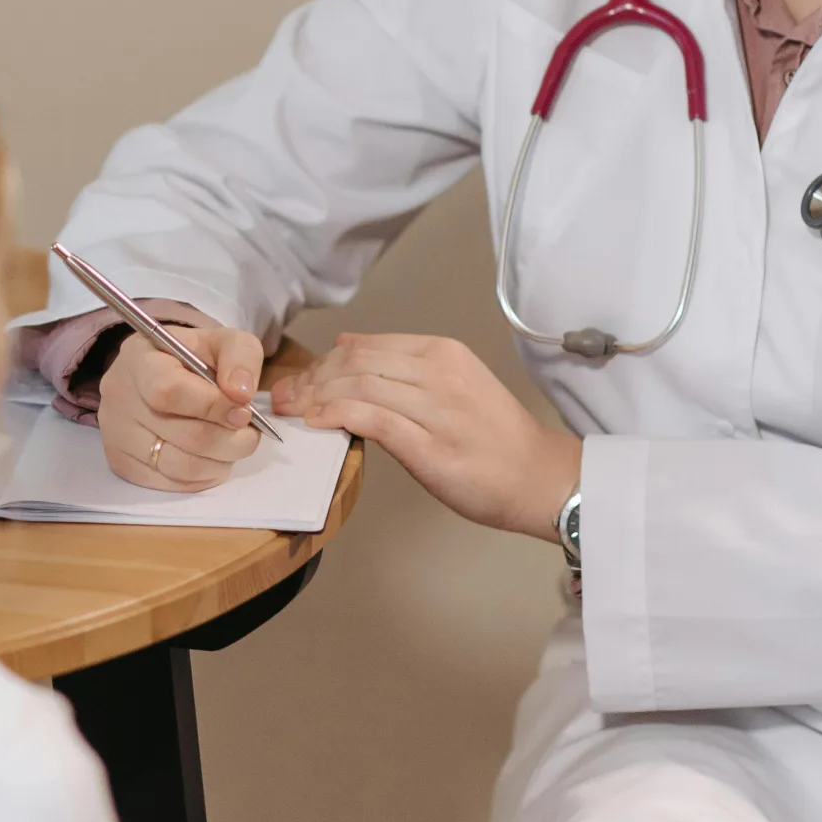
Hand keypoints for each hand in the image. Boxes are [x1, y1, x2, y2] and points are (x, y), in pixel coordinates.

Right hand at [97, 324, 263, 492]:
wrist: (154, 374)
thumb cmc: (190, 358)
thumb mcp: (221, 341)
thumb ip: (240, 356)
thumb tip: (241, 394)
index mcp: (139, 358)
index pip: (170, 391)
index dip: (213, 406)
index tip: (242, 410)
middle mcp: (119, 397)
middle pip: (185, 436)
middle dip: (231, 439)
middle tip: (248, 433)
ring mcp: (116, 434)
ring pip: (181, 467)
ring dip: (221, 461)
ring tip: (232, 444)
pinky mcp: (121, 464)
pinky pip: (173, 484)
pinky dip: (203, 476)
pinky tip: (211, 458)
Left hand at [272, 332, 579, 539]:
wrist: (538, 477)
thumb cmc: (492, 438)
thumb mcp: (451, 384)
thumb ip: (400, 366)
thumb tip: (345, 344)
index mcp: (441, 352)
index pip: (365, 347)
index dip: (322, 363)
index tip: (299, 382)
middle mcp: (438, 372)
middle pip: (355, 364)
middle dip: (310, 379)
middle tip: (282, 398)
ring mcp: (436, 408)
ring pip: (358, 386)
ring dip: (315, 398)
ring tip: (291, 411)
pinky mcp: (431, 445)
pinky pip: (373, 418)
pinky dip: (338, 414)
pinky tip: (317, 422)